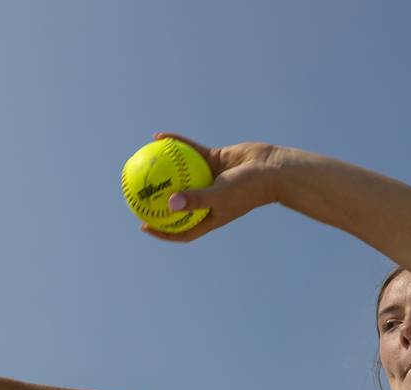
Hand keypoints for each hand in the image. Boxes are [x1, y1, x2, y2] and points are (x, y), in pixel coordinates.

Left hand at [140, 133, 280, 242]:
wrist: (272, 169)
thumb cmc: (249, 189)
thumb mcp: (220, 196)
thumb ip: (195, 200)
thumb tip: (169, 205)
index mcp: (211, 216)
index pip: (183, 229)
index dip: (164, 231)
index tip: (145, 225)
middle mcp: (209, 199)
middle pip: (179, 203)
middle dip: (159, 200)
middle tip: (138, 194)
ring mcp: (211, 179)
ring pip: (182, 175)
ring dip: (164, 169)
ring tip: (144, 161)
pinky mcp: (214, 160)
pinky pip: (190, 152)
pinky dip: (177, 145)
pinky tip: (160, 136)